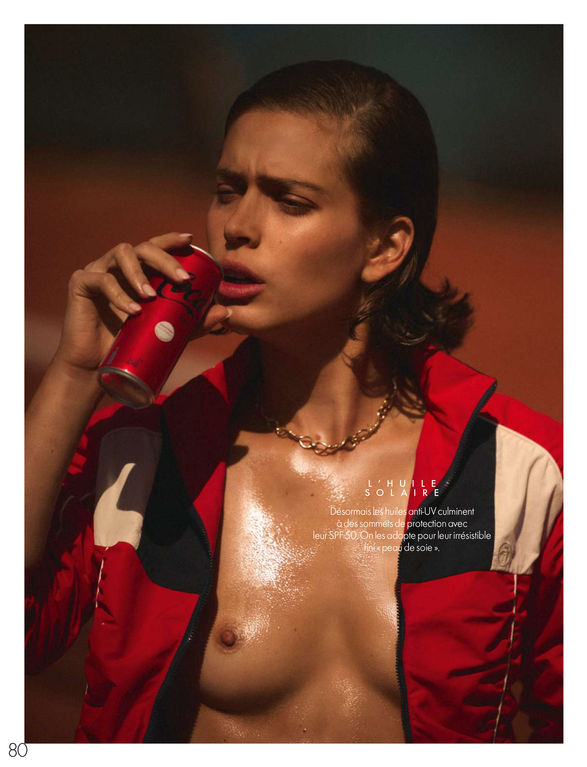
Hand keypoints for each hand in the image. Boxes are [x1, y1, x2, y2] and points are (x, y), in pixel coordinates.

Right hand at [53, 232, 229, 374]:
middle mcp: (118, 266)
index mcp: (138, 271)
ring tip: (151, 296)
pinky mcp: (80, 283)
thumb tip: (224, 312)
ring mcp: (98, 271)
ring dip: (140, 273)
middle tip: (181, 279)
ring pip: (121, 254)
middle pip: (144, 247)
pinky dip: (119, 295)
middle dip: (165, 259)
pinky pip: (101, 280)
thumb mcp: (167, 332)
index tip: (190, 239)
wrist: (97, 366)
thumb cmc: (131, 344)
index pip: (155, 247)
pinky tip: (133, 310)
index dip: (171, 240)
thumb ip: (193, 323)